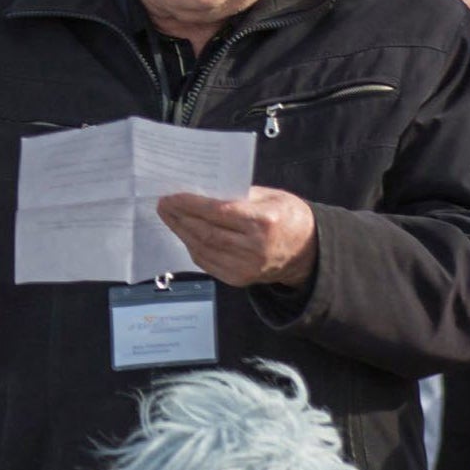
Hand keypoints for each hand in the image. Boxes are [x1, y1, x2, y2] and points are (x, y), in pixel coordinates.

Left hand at [156, 186, 319, 290]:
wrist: (307, 252)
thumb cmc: (287, 216)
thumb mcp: (270, 195)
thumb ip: (237, 194)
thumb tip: (200, 189)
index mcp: (263, 221)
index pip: (218, 213)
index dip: (191, 205)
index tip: (171, 196)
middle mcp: (254, 247)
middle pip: (206, 232)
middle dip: (179, 218)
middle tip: (162, 205)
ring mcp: (247, 267)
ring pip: (203, 249)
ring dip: (181, 232)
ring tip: (168, 218)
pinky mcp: (240, 279)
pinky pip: (208, 263)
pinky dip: (192, 248)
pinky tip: (184, 235)